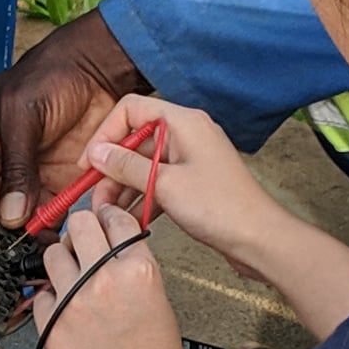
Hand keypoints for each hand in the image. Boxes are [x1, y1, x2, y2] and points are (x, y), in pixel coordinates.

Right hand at [0, 11, 146, 252]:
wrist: (95, 72)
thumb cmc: (51, 74)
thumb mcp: (23, 115)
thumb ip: (15, 167)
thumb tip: (9, 214)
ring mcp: (12, 182)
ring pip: (0, 231)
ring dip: (9, 252)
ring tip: (20, 271)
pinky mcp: (41, 189)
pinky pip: (34, 225)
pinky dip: (39, 242)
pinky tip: (47, 252)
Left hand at [33, 203, 185, 348]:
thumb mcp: (161, 306)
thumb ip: (137, 274)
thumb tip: (118, 257)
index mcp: (140, 271)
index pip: (118, 219)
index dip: (110, 216)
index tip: (104, 218)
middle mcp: (105, 277)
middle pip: (81, 223)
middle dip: (82, 228)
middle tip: (83, 239)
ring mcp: (74, 298)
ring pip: (54, 252)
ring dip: (62, 259)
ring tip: (70, 274)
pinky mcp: (50, 321)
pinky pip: (40, 293)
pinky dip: (49, 297)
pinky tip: (62, 308)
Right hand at [80, 98, 296, 275]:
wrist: (259, 239)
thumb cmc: (223, 209)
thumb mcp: (165, 185)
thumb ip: (126, 166)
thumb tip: (98, 153)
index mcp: (183, 122)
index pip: (131, 109)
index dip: (106, 133)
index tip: (90, 162)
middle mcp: (187, 135)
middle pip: (134, 139)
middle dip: (111, 167)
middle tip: (93, 194)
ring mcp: (190, 158)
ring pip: (143, 164)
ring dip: (122, 186)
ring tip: (105, 211)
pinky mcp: (193, 181)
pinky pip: (157, 181)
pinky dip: (141, 196)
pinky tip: (127, 217)